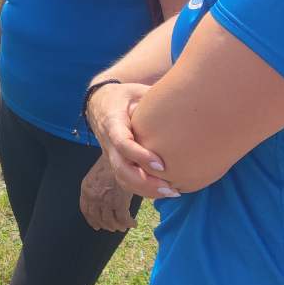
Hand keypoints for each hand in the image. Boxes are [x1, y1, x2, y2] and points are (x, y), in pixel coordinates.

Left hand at [79, 156, 136, 231]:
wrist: (120, 156)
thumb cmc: (110, 165)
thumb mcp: (94, 177)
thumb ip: (93, 190)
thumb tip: (98, 203)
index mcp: (86, 191)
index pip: (86, 211)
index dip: (92, 221)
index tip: (97, 226)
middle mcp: (94, 198)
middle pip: (99, 219)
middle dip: (107, 226)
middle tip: (114, 227)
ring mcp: (106, 201)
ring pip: (111, 222)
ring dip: (118, 227)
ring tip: (123, 226)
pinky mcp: (119, 203)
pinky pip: (123, 220)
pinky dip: (129, 224)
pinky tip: (133, 223)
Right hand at [86, 82, 177, 200]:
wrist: (100, 104)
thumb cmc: (125, 96)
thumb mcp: (137, 91)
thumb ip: (154, 97)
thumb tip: (183, 96)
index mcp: (113, 122)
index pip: (122, 143)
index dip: (139, 156)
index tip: (162, 165)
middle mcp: (109, 142)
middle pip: (121, 168)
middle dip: (144, 182)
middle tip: (170, 188)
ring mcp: (111, 155)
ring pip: (122, 179)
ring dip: (145, 190)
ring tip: (171, 192)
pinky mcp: (116, 162)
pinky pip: (126, 181)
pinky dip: (143, 190)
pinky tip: (164, 191)